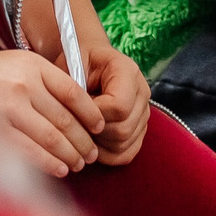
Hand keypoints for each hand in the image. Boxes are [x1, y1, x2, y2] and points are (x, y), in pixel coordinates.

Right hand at [0, 50, 103, 177]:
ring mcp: (7, 107)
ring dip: (71, 155)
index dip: (91, 113)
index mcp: (32, 65)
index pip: (73, 92)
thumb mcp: (16, 66)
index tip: (99, 127)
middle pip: (65, 119)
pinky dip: (49, 163)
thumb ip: (45, 83)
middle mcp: (22, 84)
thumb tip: (80, 114)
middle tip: (92, 155)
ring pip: (52, 138)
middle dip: (83, 141)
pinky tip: (60, 169)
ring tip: (78, 164)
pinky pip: (30, 151)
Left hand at [85, 41, 152, 165]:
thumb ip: (76, 89)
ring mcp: (143, 113)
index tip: (76, 112)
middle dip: (95, 132)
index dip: (95, 115)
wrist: (90, 60)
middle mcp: (142, 93)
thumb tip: (77, 119)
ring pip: (124, 144)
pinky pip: (127, 153)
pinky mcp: (139, 129)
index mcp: (127, 71)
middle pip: (124, 129)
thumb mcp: (73, 64)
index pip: (120, 106)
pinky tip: (92, 144)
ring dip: (99, 145)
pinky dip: (107, 155)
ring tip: (82, 130)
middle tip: (76, 123)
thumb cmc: (78, 62)